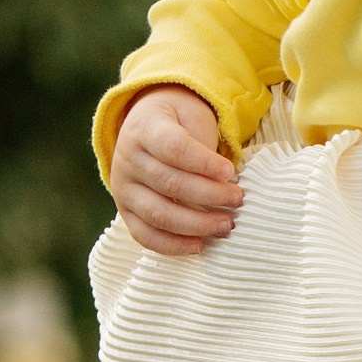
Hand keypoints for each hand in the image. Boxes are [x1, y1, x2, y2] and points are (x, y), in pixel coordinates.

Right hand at [111, 87, 242, 256]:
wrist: (147, 125)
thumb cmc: (179, 122)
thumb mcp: (192, 116)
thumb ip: (203, 143)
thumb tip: (223, 182)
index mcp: (145, 128)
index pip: (174, 148)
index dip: (204, 163)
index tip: (231, 171)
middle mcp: (128, 159)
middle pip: (169, 183)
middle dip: (209, 195)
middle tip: (237, 200)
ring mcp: (123, 188)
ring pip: (158, 213)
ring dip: (196, 224)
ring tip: (225, 224)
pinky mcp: (126, 211)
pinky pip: (144, 235)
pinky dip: (172, 245)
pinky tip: (200, 245)